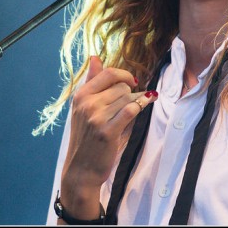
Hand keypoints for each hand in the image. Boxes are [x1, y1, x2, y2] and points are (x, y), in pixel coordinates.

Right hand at [59, 56, 157, 217]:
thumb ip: (92, 82)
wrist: (81, 169)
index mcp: (80, 96)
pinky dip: (142, 104)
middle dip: (129, 93)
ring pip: (127, 97)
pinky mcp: (108, 131)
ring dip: (134, 102)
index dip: (124, 75)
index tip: (131, 82)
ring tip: (130, 112)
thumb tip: (95, 57)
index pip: (107, 73)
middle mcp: (86, 104)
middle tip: (128, 105)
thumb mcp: (83, 107)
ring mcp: (96, 118)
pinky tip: (147, 102)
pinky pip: (131, 109)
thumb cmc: (86, 138)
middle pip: (120, 86)